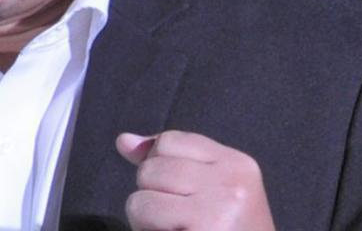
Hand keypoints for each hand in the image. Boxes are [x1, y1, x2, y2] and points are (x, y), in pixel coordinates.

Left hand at [115, 130, 274, 230]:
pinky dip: (146, 230)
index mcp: (238, 164)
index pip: (170, 141)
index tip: (178, 196)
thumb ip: (167, 162)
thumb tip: (124, 140)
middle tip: (178, 222)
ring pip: (142, 193)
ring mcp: (219, 206)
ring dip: (146, 219)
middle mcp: (232, 181)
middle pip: (152, 166)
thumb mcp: (208, 192)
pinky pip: (142, 212)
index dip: (159, 167)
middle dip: (152, 195)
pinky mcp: (203, 227)